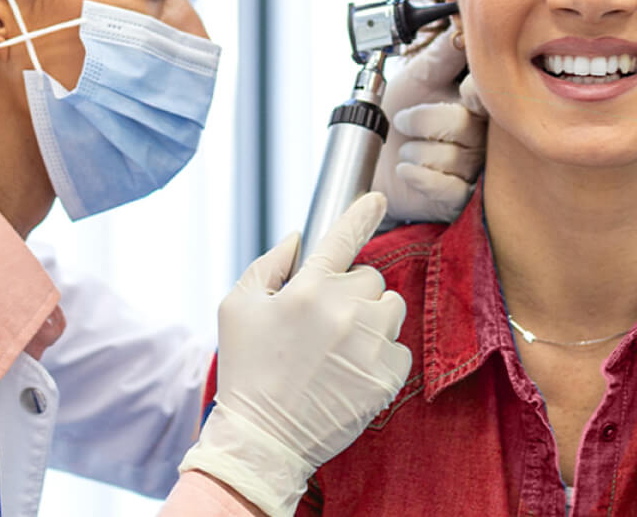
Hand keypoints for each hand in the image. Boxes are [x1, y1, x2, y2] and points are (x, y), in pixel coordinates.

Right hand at [178, 193, 410, 515]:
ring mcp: (370, 345)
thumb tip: (297, 241)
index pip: (342, 237)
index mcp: (306, 288)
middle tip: (323, 320)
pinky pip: (399, 348)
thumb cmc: (246, 371)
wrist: (264, 439)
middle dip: (351, 291)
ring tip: (340, 346)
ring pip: (391, 309)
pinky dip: (381, 355)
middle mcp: (344, 311)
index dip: (361, 213)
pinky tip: (351, 371)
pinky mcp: (387, 376)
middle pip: (370, 277)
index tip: (376, 198)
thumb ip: (268, 266)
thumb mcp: (236, 308)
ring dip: (372, 319)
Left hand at [374, 31, 488, 224]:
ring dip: (415, 150)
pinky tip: (408, 168)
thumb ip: (444, 52)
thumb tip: (465, 19)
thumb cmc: (395, 115)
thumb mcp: (418, 76)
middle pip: (464, 123)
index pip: (489, 94)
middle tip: (405, 120)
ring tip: (408, 147)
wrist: (371, 160)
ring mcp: (473, 169)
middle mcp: (482, 136)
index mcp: (477, 103)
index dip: (472, 92)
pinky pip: (447, 187)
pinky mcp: (459, 198)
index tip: (457, 90)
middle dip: (423, 119)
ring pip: (452, 155)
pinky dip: (418, 175)